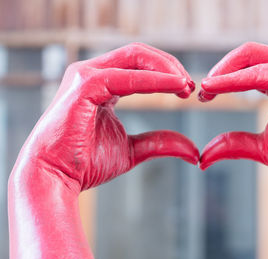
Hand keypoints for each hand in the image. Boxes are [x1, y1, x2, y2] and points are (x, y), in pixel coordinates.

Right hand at [25, 43, 198, 191]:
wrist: (56, 178)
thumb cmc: (87, 163)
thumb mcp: (132, 150)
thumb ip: (159, 143)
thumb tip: (193, 150)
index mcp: (104, 85)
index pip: (141, 65)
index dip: (168, 73)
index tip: (189, 90)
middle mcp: (94, 74)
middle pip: (140, 55)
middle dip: (171, 66)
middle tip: (191, 86)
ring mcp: (86, 76)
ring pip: (135, 56)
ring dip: (166, 68)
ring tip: (186, 86)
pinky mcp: (83, 86)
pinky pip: (125, 76)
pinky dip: (154, 80)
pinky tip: (175, 87)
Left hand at [199, 42, 267, 181]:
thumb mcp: (263, 147)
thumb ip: (235, 144)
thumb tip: (204, 156)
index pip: (248, 67)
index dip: (223, 78)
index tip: (204, 94)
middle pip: (248, 54)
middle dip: (221, 69)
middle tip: (202, 90)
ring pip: (252, 56)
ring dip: (224, 71)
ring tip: (206, 89)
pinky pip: (260, 72)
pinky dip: (235, 79)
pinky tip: (216, 88)